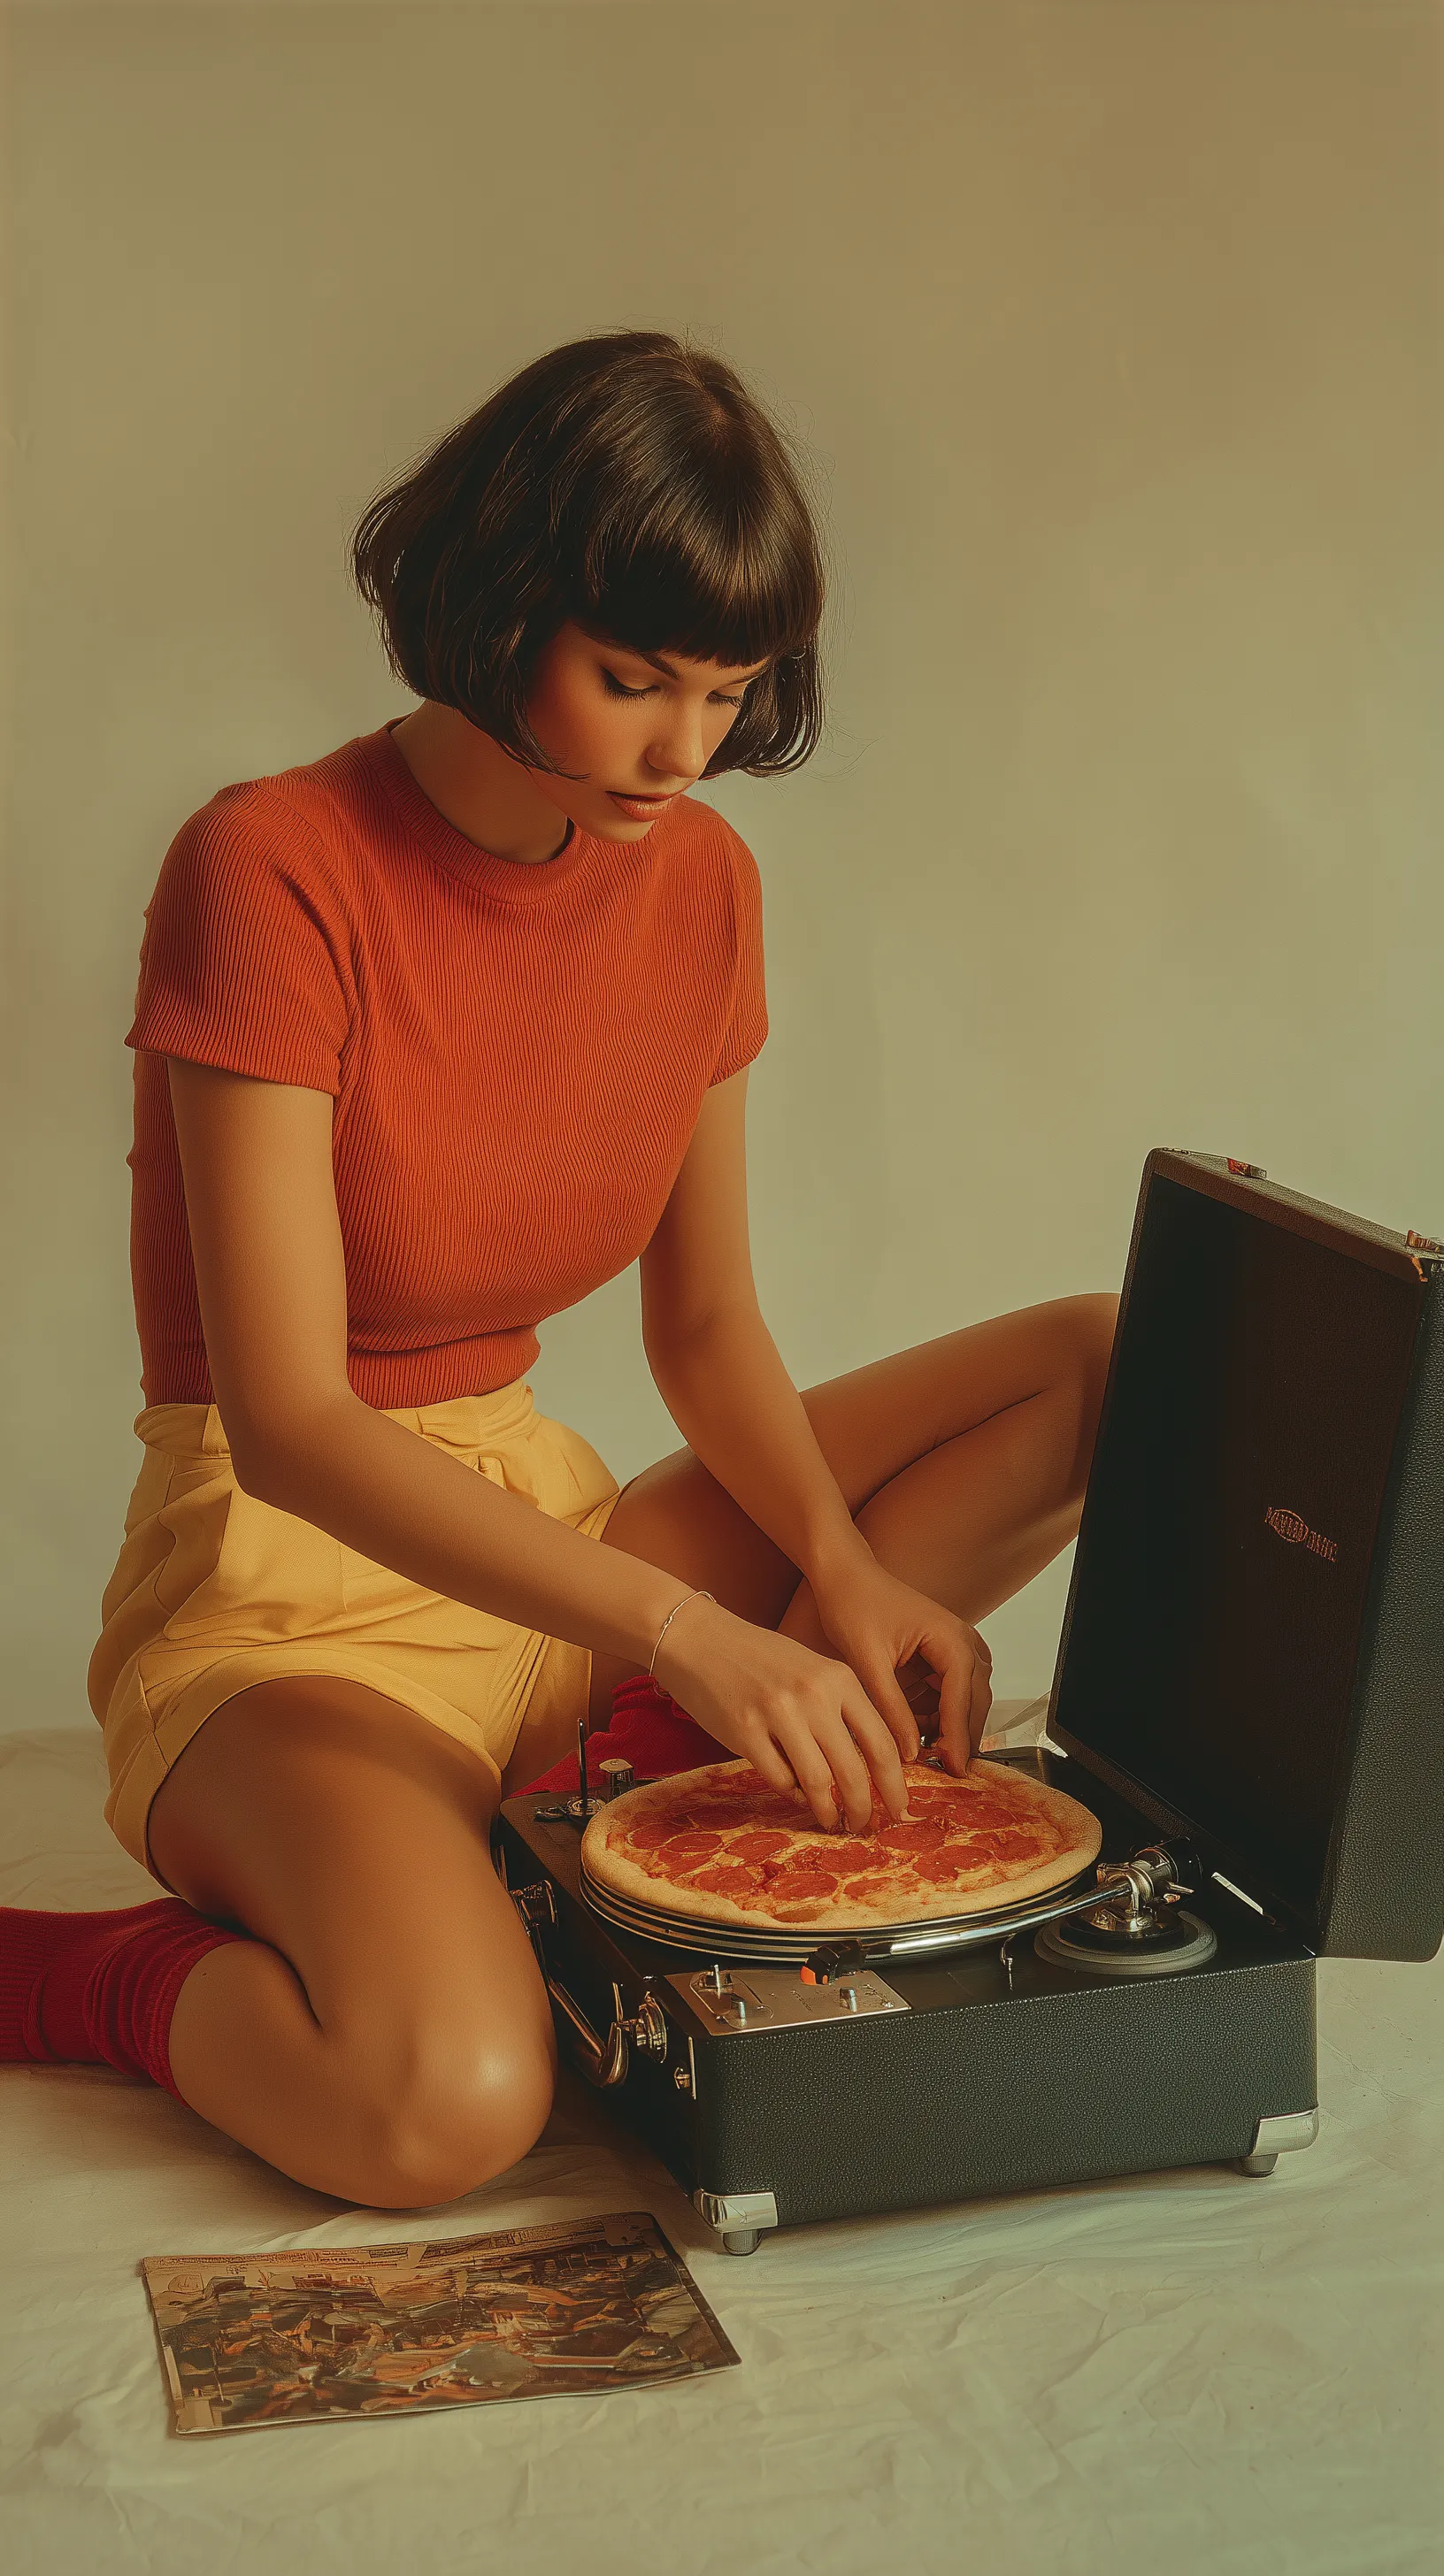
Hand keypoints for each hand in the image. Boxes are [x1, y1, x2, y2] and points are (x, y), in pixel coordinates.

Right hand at [652, 1596, 913, 1832]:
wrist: (699, 1638)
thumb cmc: (758, 1657)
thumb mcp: (812, 1670)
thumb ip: (840, 1711)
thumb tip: (866, 1769)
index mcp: (839, 1678)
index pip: (882, 1743)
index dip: (894, 1785)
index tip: (900, 1809)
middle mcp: (814, 1695)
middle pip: (853, 1770)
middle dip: (864, 1808)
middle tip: (865, 1826)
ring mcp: (778, 1713)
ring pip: (817, 1782)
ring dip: (828, 1811)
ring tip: (832, 1822)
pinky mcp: (744, 1731)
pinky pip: (778, 1778)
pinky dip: (791, 1794)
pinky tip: (794, 1796)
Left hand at [807, 1557, 992, 1776]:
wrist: (844, 1575)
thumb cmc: (855, 1603)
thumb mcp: (868, 1661)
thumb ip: (891, 1708)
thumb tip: (909, 1750)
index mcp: (950, 1638)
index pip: (962, 1697)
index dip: (959, 1736)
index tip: (956, 1768)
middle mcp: (962, 1641)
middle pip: (974, 1700)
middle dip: (961, 1736)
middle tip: (947, 1771)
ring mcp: (954, 1647)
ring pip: (965, 1698)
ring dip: (950, 1726)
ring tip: (929, 1754)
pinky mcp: (940, 1654)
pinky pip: (949, 1691)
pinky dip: (937, 1713)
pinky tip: (917, 1730)